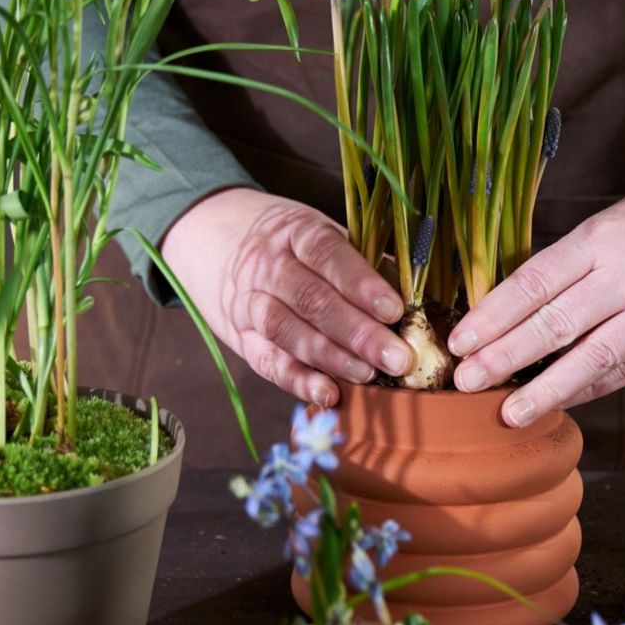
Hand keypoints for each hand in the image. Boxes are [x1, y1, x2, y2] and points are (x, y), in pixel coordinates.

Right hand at [160, 188, 413, 406]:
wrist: (211, 235)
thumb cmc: (285, 239)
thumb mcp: (317, 230)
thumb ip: (361, 259)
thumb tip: (412, 288)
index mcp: (295, 232)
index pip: (327, 256)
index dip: (361, 284)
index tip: (394, 310)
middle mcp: (268, 266)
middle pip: (311, 300)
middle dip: (357, 332)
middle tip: (397, 357)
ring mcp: (250, 303)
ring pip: (287, 332)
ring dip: (331, 358)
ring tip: (369, 375)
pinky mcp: (241, 337)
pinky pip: (267, 362)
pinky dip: (298, 381)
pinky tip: (328, 395)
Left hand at [448, 168, 624, 427]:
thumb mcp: (608, 225)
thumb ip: (565, 265)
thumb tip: (505, 312)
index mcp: (601, 238)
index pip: (535, 281)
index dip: (494, 315)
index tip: (459, 340)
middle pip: (556, 322)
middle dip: (506, 355)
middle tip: (465, 380)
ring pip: (592, 357)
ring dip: (546, 389)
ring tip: (509, 412)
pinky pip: (621, 370)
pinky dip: (585, 389)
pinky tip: (554, 402)